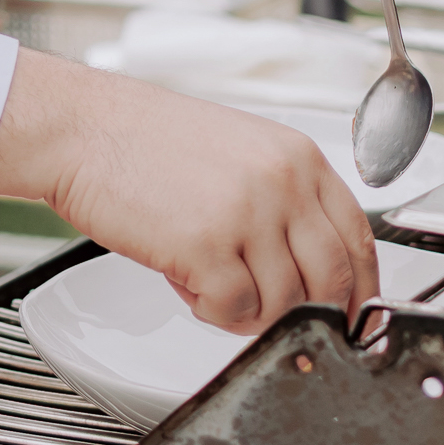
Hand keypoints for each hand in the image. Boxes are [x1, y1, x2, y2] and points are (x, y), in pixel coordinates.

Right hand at [0, 50, 376, 333]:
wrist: (83, 129)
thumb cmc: (145, 140)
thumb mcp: (238, 151)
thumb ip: (284, 198)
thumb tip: (312, 265)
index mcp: (296, 156)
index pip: (359, 237)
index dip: (360, 287)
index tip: (351, 313)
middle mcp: (282, 182)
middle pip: (333, 280)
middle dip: (309, 313)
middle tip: (274, 315)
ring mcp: (247, 214)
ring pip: (285, 305)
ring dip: (249, 312)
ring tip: (209, 283)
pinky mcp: (207, 247)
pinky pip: (235, 312)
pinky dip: (212, 313)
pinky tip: (187, 285)